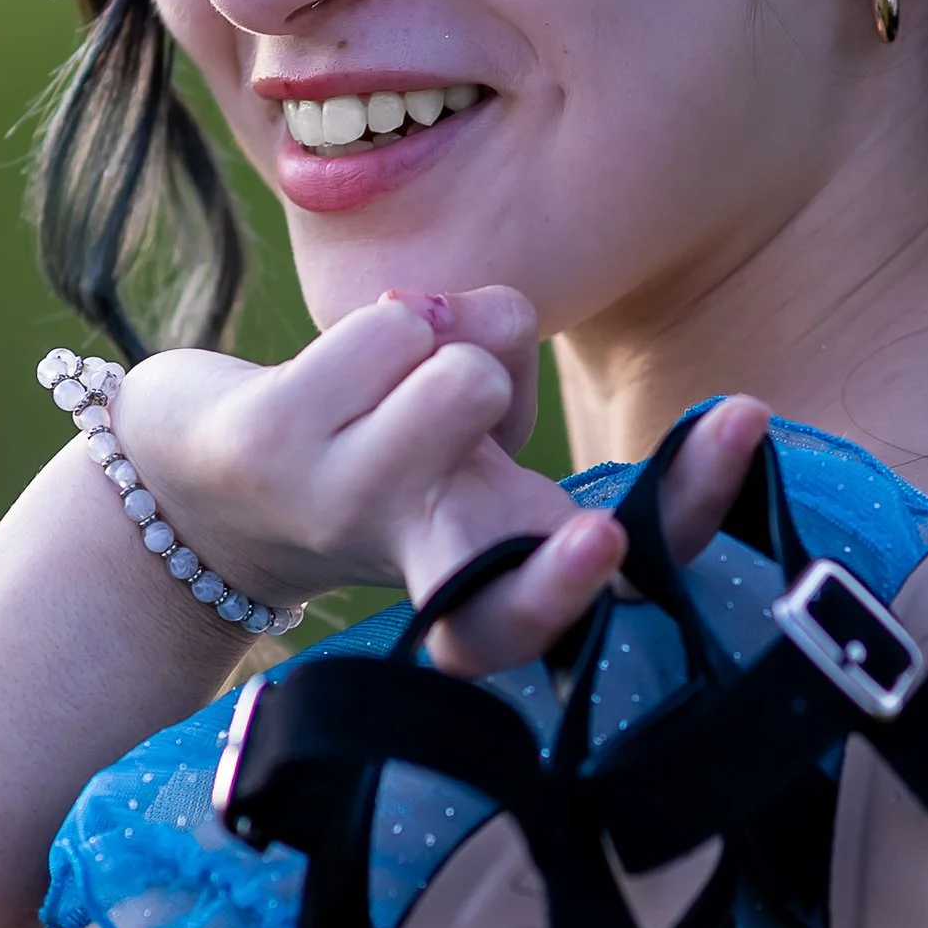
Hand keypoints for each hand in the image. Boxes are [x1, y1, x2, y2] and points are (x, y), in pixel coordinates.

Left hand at [107, 295, 770, 671]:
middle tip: (600, 539)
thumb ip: (497, 362)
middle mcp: (427, 561)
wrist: (201, 468)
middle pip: (512, 612)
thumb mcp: (464, 403)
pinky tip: (354, 358)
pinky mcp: (269, 454)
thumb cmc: (368, 430)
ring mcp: (343, 514)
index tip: (726, 444)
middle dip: (566, 578)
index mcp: (498, 554)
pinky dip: (394, 316)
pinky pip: (389, 335)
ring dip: (451, 340)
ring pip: (458, 389)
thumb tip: (491, 327)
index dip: (682, 521)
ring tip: (410, 362)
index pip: (610, 578)